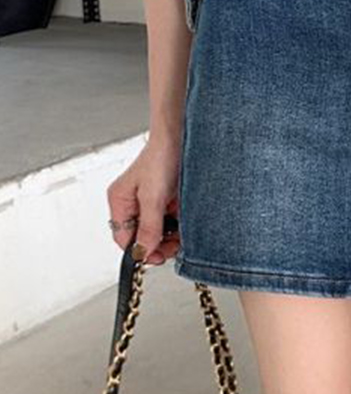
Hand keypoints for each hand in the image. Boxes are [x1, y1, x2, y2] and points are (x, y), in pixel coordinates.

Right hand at [106, 133, 182, 264]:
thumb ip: (149, 226)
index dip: (139, 250)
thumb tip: (143, 251)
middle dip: (158, 244)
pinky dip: (180, 224)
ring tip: (182, 234)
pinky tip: (187, 222)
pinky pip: (172, 220)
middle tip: (174, 247)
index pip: (123, 237)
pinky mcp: (169, 198)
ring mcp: (152, 201)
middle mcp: (134, 202)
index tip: (156, 257)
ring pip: (159, 230)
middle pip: (142, 236)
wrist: (182, 136)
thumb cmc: (161, 156)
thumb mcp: (153, 197)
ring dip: (171, 235)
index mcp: (120, 201)